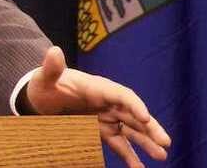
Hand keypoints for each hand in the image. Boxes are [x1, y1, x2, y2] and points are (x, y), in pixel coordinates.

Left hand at [25, 46, 170, 167]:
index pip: (122, 95)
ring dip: (146, 142)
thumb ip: (51, 68)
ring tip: (162, 156)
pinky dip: (129, 156)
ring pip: (131, 130)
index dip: (135, 105)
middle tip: (165, 142)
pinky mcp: (102, 131)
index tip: (145, 118)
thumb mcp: (45, 77)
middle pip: (134, 114)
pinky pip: (119, 144)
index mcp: (98, 87)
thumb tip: (54, 51)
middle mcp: (108, 102)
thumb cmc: (45, 85)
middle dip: (150, 127)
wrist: (41, 97)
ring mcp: (107, 118)